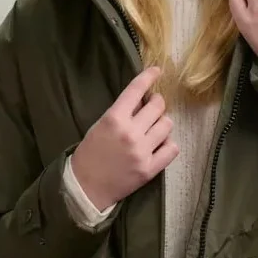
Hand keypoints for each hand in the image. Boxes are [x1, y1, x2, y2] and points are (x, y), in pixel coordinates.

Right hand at [69, 64, 176, 209]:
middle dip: (156, 104)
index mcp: (114, 118)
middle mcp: (130, 132)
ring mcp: (142, 151)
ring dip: (162, 124)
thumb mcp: (100, 125)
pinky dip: (168, 144)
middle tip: (151, 109)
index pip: (137, 90)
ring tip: (154, 130)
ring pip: (167, 125)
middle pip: (158, 106)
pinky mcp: (149, 169)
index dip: (149, 76)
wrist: (86, 187)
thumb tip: (143, 100)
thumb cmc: (90, 154)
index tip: (157, 70)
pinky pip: (172, 149)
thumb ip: (121, 112)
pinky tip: (160, 145)